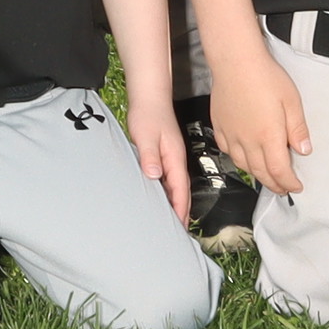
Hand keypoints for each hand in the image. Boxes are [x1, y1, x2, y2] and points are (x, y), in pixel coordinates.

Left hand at [130, 98, 190, 221]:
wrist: (149, 96)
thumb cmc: (148, 114)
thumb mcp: (146, 136)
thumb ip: (150, 156)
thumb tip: (154, 175)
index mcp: (175, 158)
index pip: (180, 189)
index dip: (181, 209)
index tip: (180, 227)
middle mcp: (176, 159)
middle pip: (183, 190)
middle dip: (183, 211)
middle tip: (179, 232)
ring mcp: (172, 157)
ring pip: (177, 185)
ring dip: (176, 203)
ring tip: (172, 221)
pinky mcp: (165, 154)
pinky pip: (169, 178)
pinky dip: (168, 192)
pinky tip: (161, 197)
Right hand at [206, 50, 307, 199]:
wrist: (235, 61)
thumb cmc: (265, 77)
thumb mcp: (292, 101)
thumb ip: (298, 129)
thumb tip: (304, 150)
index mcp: (269, 137)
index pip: (279, 171)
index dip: (289, 183)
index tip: (296, 186)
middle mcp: (248, 141)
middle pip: (261, 173)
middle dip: (274, 184)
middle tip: (283, 189)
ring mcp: (231, 135)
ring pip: (243, 165)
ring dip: (257, 175)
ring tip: (267, 177)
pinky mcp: (220, 127)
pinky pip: (228, 151)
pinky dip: (238, 160)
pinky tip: (243, 157)